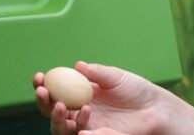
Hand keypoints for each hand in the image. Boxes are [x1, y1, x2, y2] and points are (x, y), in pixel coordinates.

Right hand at [33, 61, 163, 134]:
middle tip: (43, 92)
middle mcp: (78, 109)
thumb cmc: (136, 90)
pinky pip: (80, 134)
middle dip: (43, 102)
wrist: (155, 109)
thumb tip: (77, 65)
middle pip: (51, 110)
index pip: (55, 90)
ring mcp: (86, 124)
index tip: (38, 77)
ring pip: (60, 126)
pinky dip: (77, 126)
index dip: (43, 85)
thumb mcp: (115, 76)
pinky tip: (84, 113)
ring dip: (55, 117)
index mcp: (79, 92)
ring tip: (61, 106)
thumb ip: (96, 72)